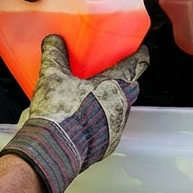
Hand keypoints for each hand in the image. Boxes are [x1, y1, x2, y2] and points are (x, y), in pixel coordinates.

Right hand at [0, 35, 148, 192]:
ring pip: (120, 110)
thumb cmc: (60, 113)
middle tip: (108, 76)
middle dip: (124, 82)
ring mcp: (116, 128)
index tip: (140, 52)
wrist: (54, 151)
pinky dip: (101, 124)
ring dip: (111, 104)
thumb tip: (53, 41)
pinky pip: (109, 130)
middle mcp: (121, 107)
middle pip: (130, 89)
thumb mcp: (52, 76)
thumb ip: (54, 55)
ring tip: (92, 100)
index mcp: (114, 86)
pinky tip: (84, 122)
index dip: (139, 56)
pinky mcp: (108, 146)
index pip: (135, 66)